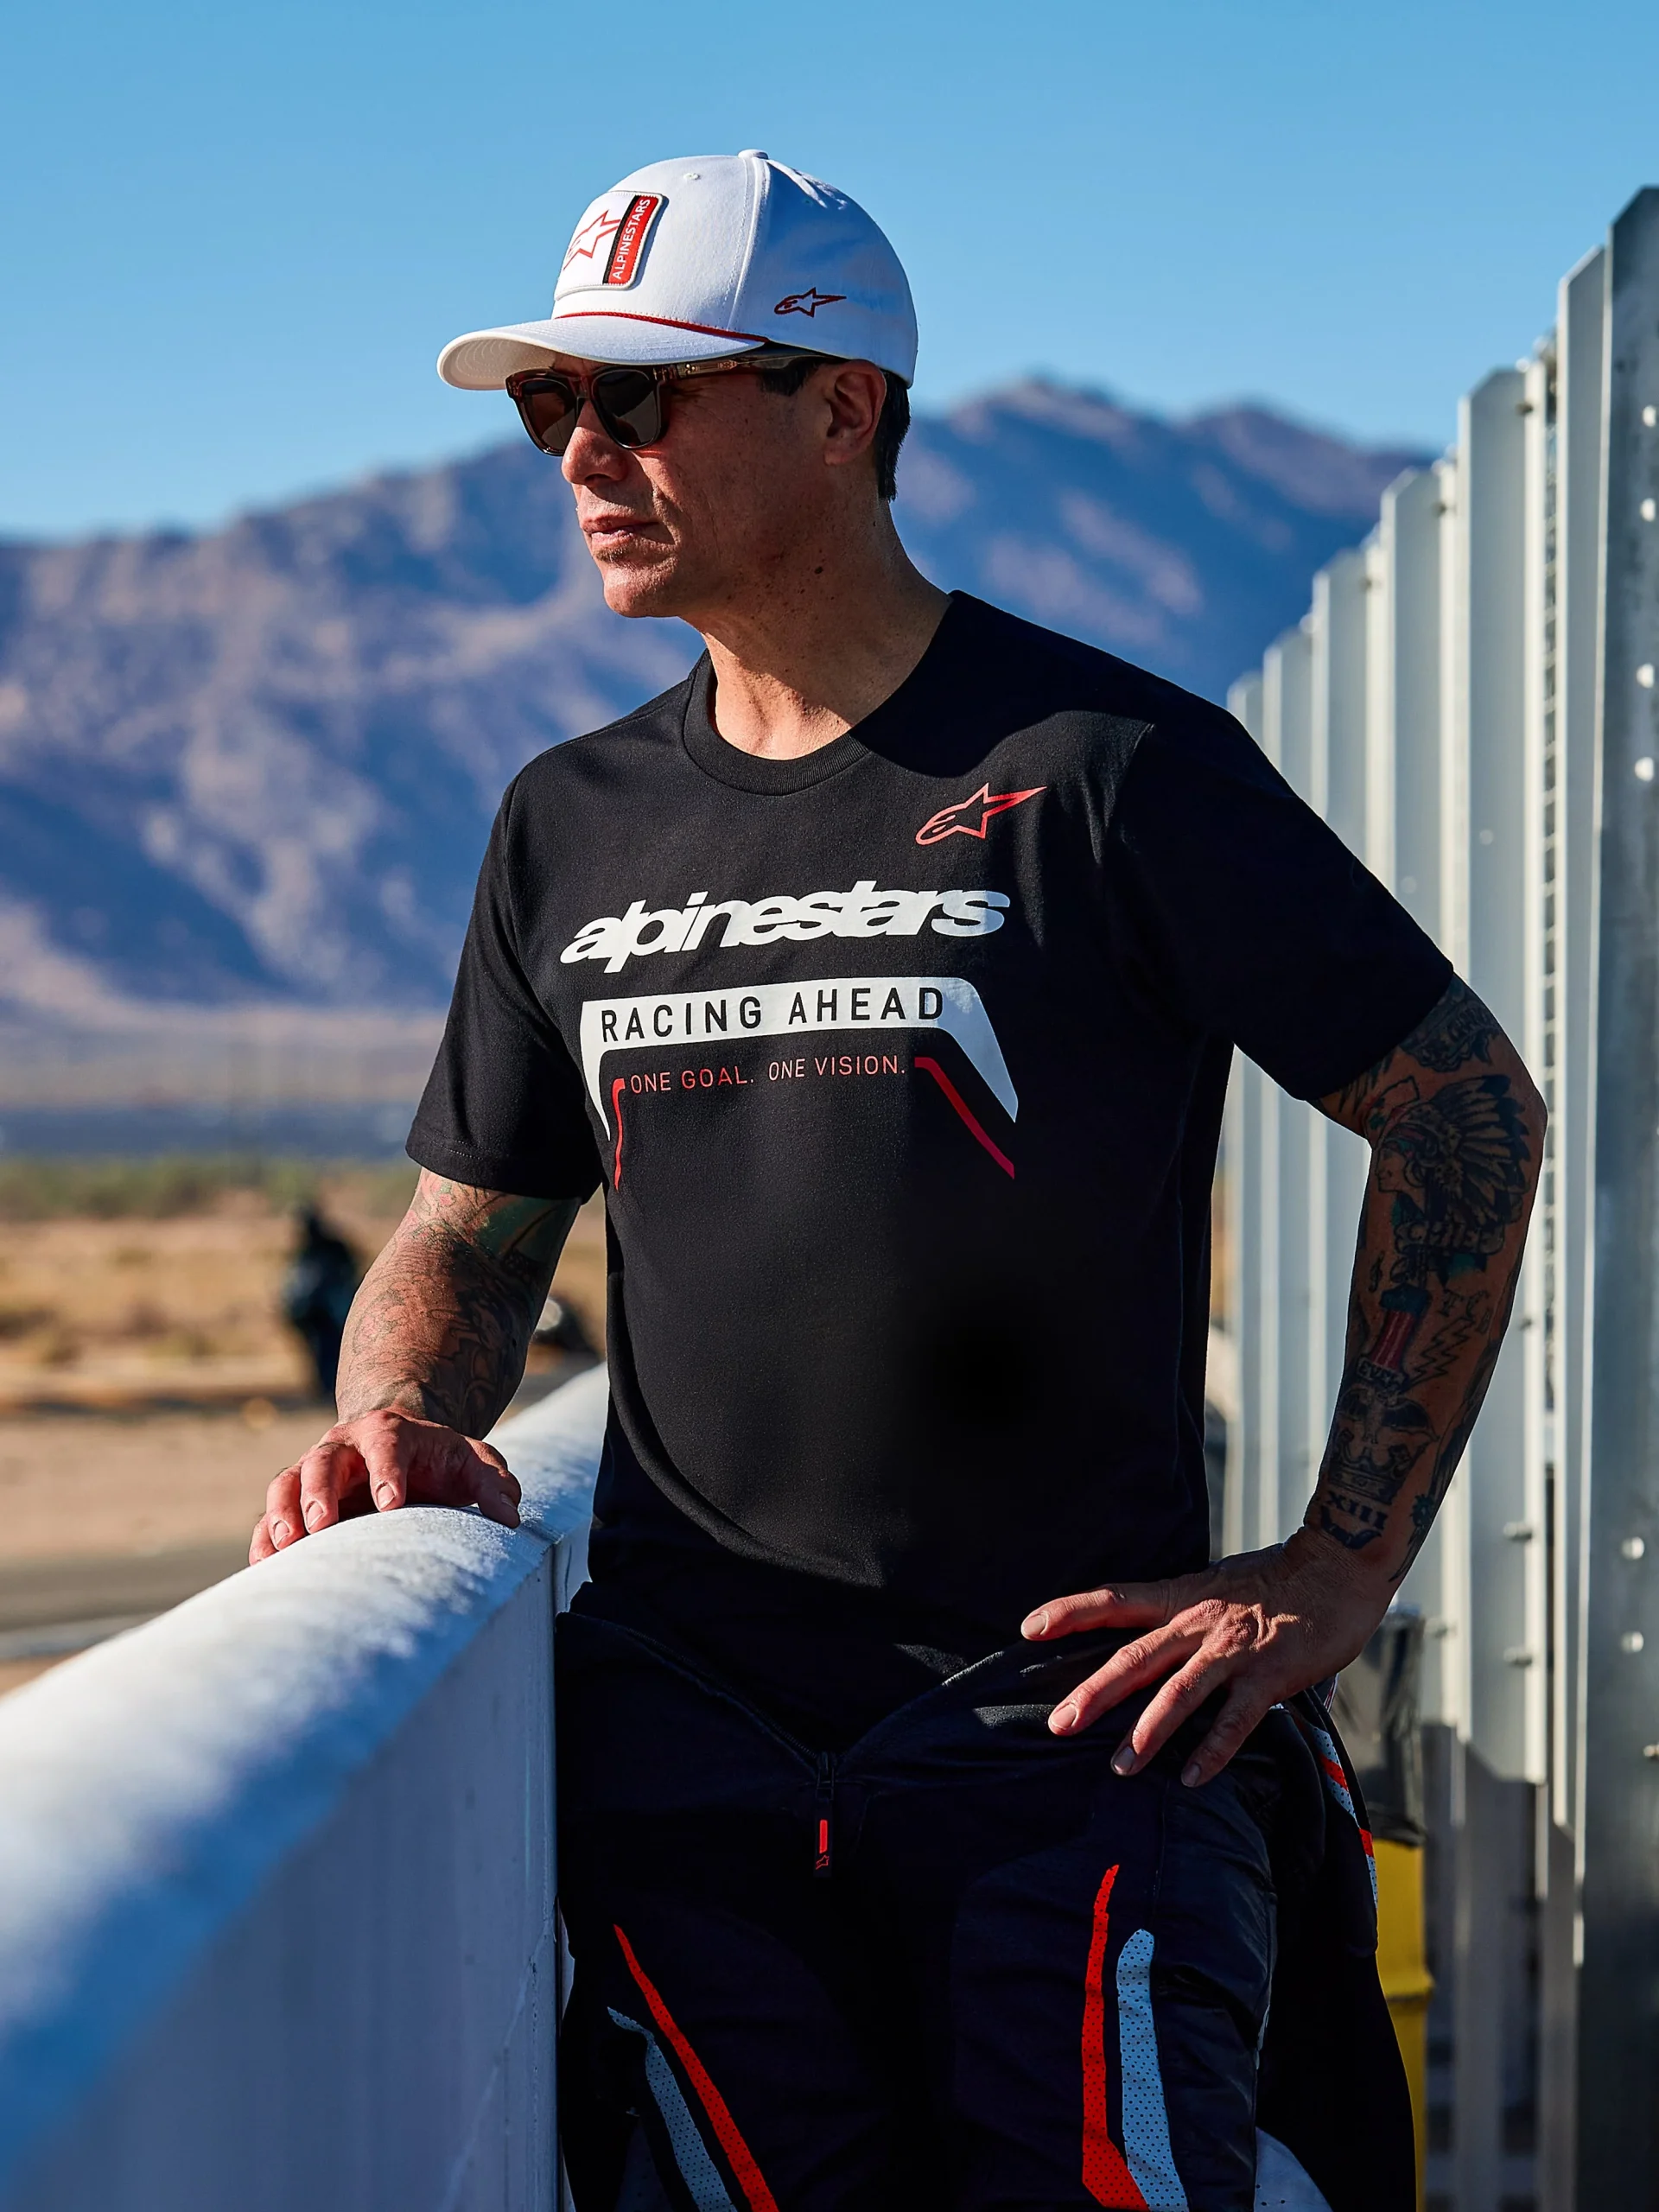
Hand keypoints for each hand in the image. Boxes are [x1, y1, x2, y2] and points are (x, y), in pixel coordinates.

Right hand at [249, 1408, 521, 1562]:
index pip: (386, 1445)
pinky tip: (265, 1569)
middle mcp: (344, 1447)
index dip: (387, 1471)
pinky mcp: (297, 1503)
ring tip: (285, 1547)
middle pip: (322, 1460)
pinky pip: (271, 1517)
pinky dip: (265, 1539)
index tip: (392, 1504)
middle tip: (320, 1526)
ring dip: (282, 1513)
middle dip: (318, 1492)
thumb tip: (510, 1518)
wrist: (399, 1447)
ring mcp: (314, 1473)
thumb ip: (494, 1484)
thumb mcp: (474, 1463)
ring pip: (286, 1483)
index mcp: (389, 1432)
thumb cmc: (441, 1461)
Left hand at [1019, 1529, 1389, 1785]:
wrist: (1338, 1565)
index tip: (1029, 1628)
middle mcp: (1199, 1621)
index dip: (1070, 1611)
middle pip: (1134, 1657)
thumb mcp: (1221, 1584)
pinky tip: (1193, 1778)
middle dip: (1094, 1693)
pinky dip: (1212, 1751)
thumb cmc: (1280, 1579)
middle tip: (1059, 1724)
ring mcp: (1233, 1649)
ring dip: (1147, 1733)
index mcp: (1182, 1597)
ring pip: (1178, 1693)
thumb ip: (1193, 1616)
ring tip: (1120, 1768)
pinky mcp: (1270, 1675)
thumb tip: (1167, 1641)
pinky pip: (1235, 1720)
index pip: (1115, 1600)